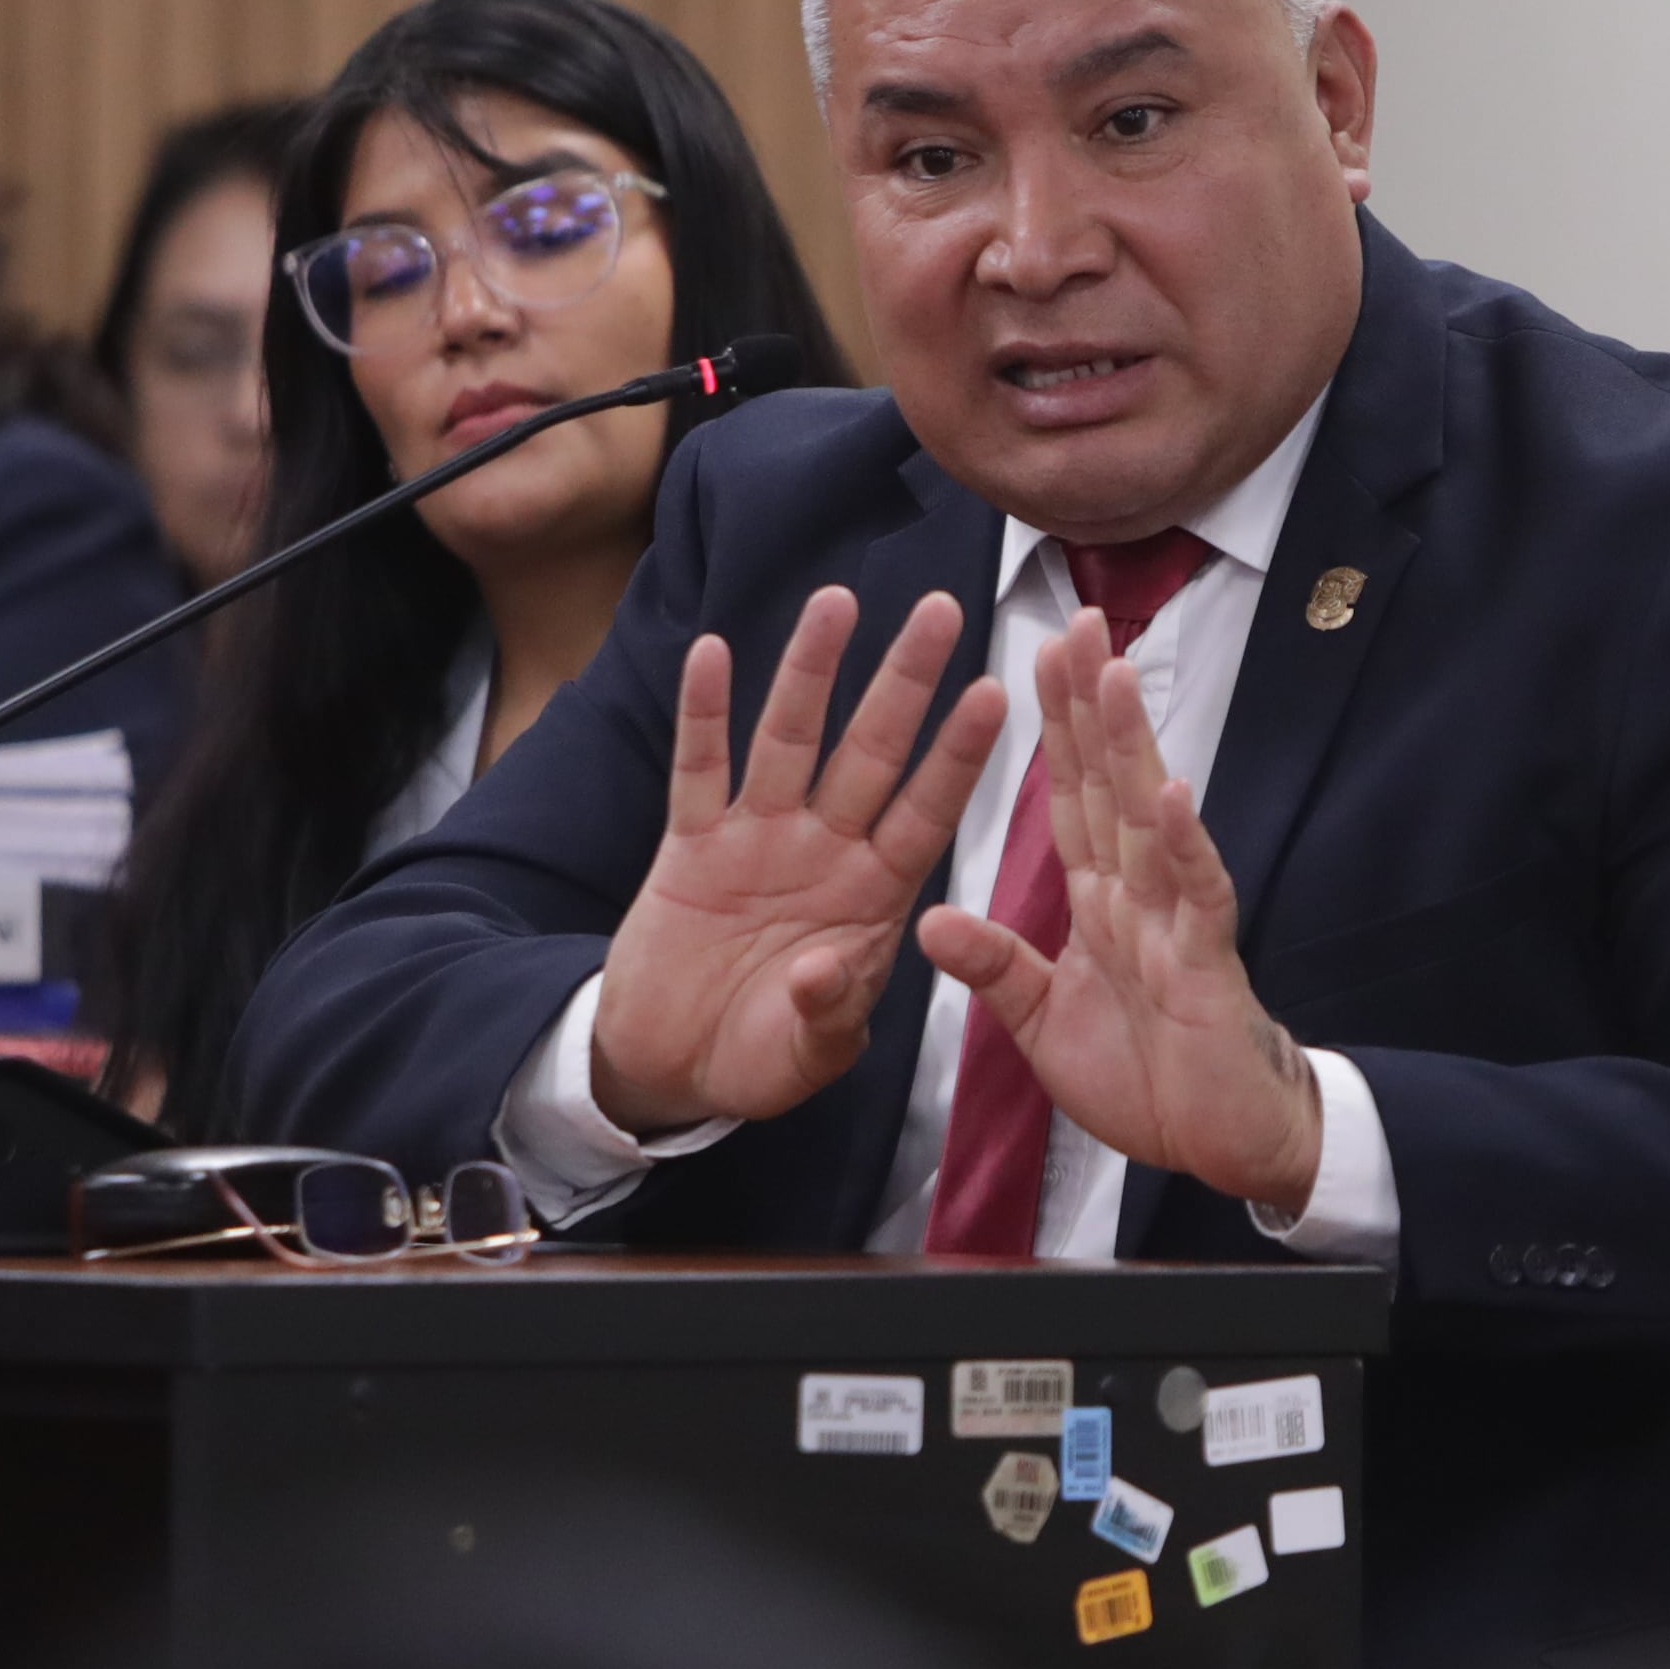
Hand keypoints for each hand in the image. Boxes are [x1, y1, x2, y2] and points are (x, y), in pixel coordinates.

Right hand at [589, 587, 1008, 1136]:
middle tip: (945, 610)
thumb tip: (824, 971)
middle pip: (870, 751)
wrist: (672, 1068)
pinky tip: (713, 652)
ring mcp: (756, 841)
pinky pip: (698, 770)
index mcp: (873, 898)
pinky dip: (703, 713)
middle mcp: (823, 852)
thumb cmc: (759, 1059)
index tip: (997, 693)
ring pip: (789, 739)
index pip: (926, 811)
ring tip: (839, 600)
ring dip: (811, 670)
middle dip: (906, 682)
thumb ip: (826, 1016)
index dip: (958, 756)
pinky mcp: (689, 847)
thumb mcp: (807, 1056)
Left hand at [916, 614, 1327, 1211]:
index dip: (1053, 729)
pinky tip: (1167, 791)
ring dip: (1130, 746)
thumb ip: (992, 968)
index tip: (1036, 655)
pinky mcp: (1206, 963)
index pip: (1070, 798)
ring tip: (1114, 674)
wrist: (1218, 1144)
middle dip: (1090, 704)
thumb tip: (927, 922)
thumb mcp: (1038, 1023)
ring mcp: (1175, 921)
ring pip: (1148, 817)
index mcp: (1100, 902)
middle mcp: (1138, 894)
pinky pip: (1192, 894)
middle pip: (1108, 783)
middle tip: (1078, 620)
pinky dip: (1180, 844)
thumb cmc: (1145, 1079)